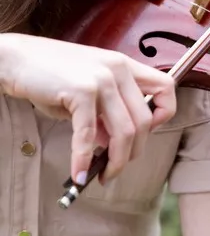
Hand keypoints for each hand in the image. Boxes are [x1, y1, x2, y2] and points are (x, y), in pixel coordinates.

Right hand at [0, 33, 176, 183]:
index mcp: (125, 65)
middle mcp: (119, 69)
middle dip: (132, 152)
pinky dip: (84, 159)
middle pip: (144, 121)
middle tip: (116, 167)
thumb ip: (106, 113)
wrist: (16, 59)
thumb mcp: (87, 91)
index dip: (162, 115)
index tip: (145, 133)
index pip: (167, 88)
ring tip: (102, 176)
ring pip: (124, 132)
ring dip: (115, 162)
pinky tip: (79, 173)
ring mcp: (102, 79)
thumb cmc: (50, 75)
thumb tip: (113, 143)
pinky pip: (89, 135)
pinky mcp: (81, 91)